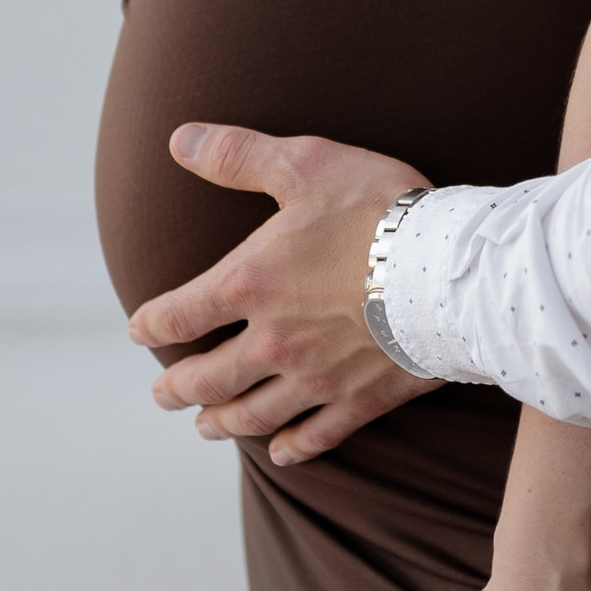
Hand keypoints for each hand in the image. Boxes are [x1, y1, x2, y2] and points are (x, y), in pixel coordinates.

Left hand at [128, 123, 442, 466]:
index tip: (140, 330)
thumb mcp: (306, 164)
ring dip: (222, 422)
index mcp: (251, 284)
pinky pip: (316, 434)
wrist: (450, 269)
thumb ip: (238, 155)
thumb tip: (179, 138)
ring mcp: (316, 376)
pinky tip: (280, 452)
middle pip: (208, 378)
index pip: (180, 314)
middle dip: (177, 388)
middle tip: (162, 394)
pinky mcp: (360, 399)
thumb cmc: (378, 210)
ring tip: (205, 426)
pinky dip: (292, 446)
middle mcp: (274, 340)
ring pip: (253, 414)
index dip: (152, 324)